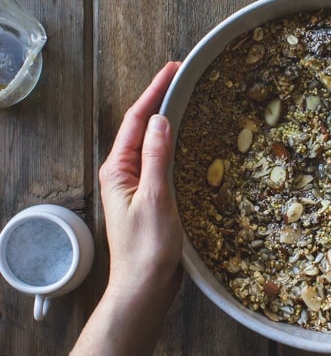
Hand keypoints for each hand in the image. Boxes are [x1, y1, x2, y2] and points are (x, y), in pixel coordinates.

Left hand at [99, 62, 183, 306]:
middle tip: (183, 77)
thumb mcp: (156, 198)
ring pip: (152, 144)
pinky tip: (188, 141)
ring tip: (187, 99)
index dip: (154, 91)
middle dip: (160, 100)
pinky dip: (174, 144)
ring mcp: (136, 186)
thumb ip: (157, 157)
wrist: (145, 287)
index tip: (172, 69)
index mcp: (118, 169)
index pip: (136, 119)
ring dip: (167, 120)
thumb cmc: (147, 248)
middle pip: (141, 127)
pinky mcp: (150, 198)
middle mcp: (123, 174)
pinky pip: (161, 162)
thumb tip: (161, 119)